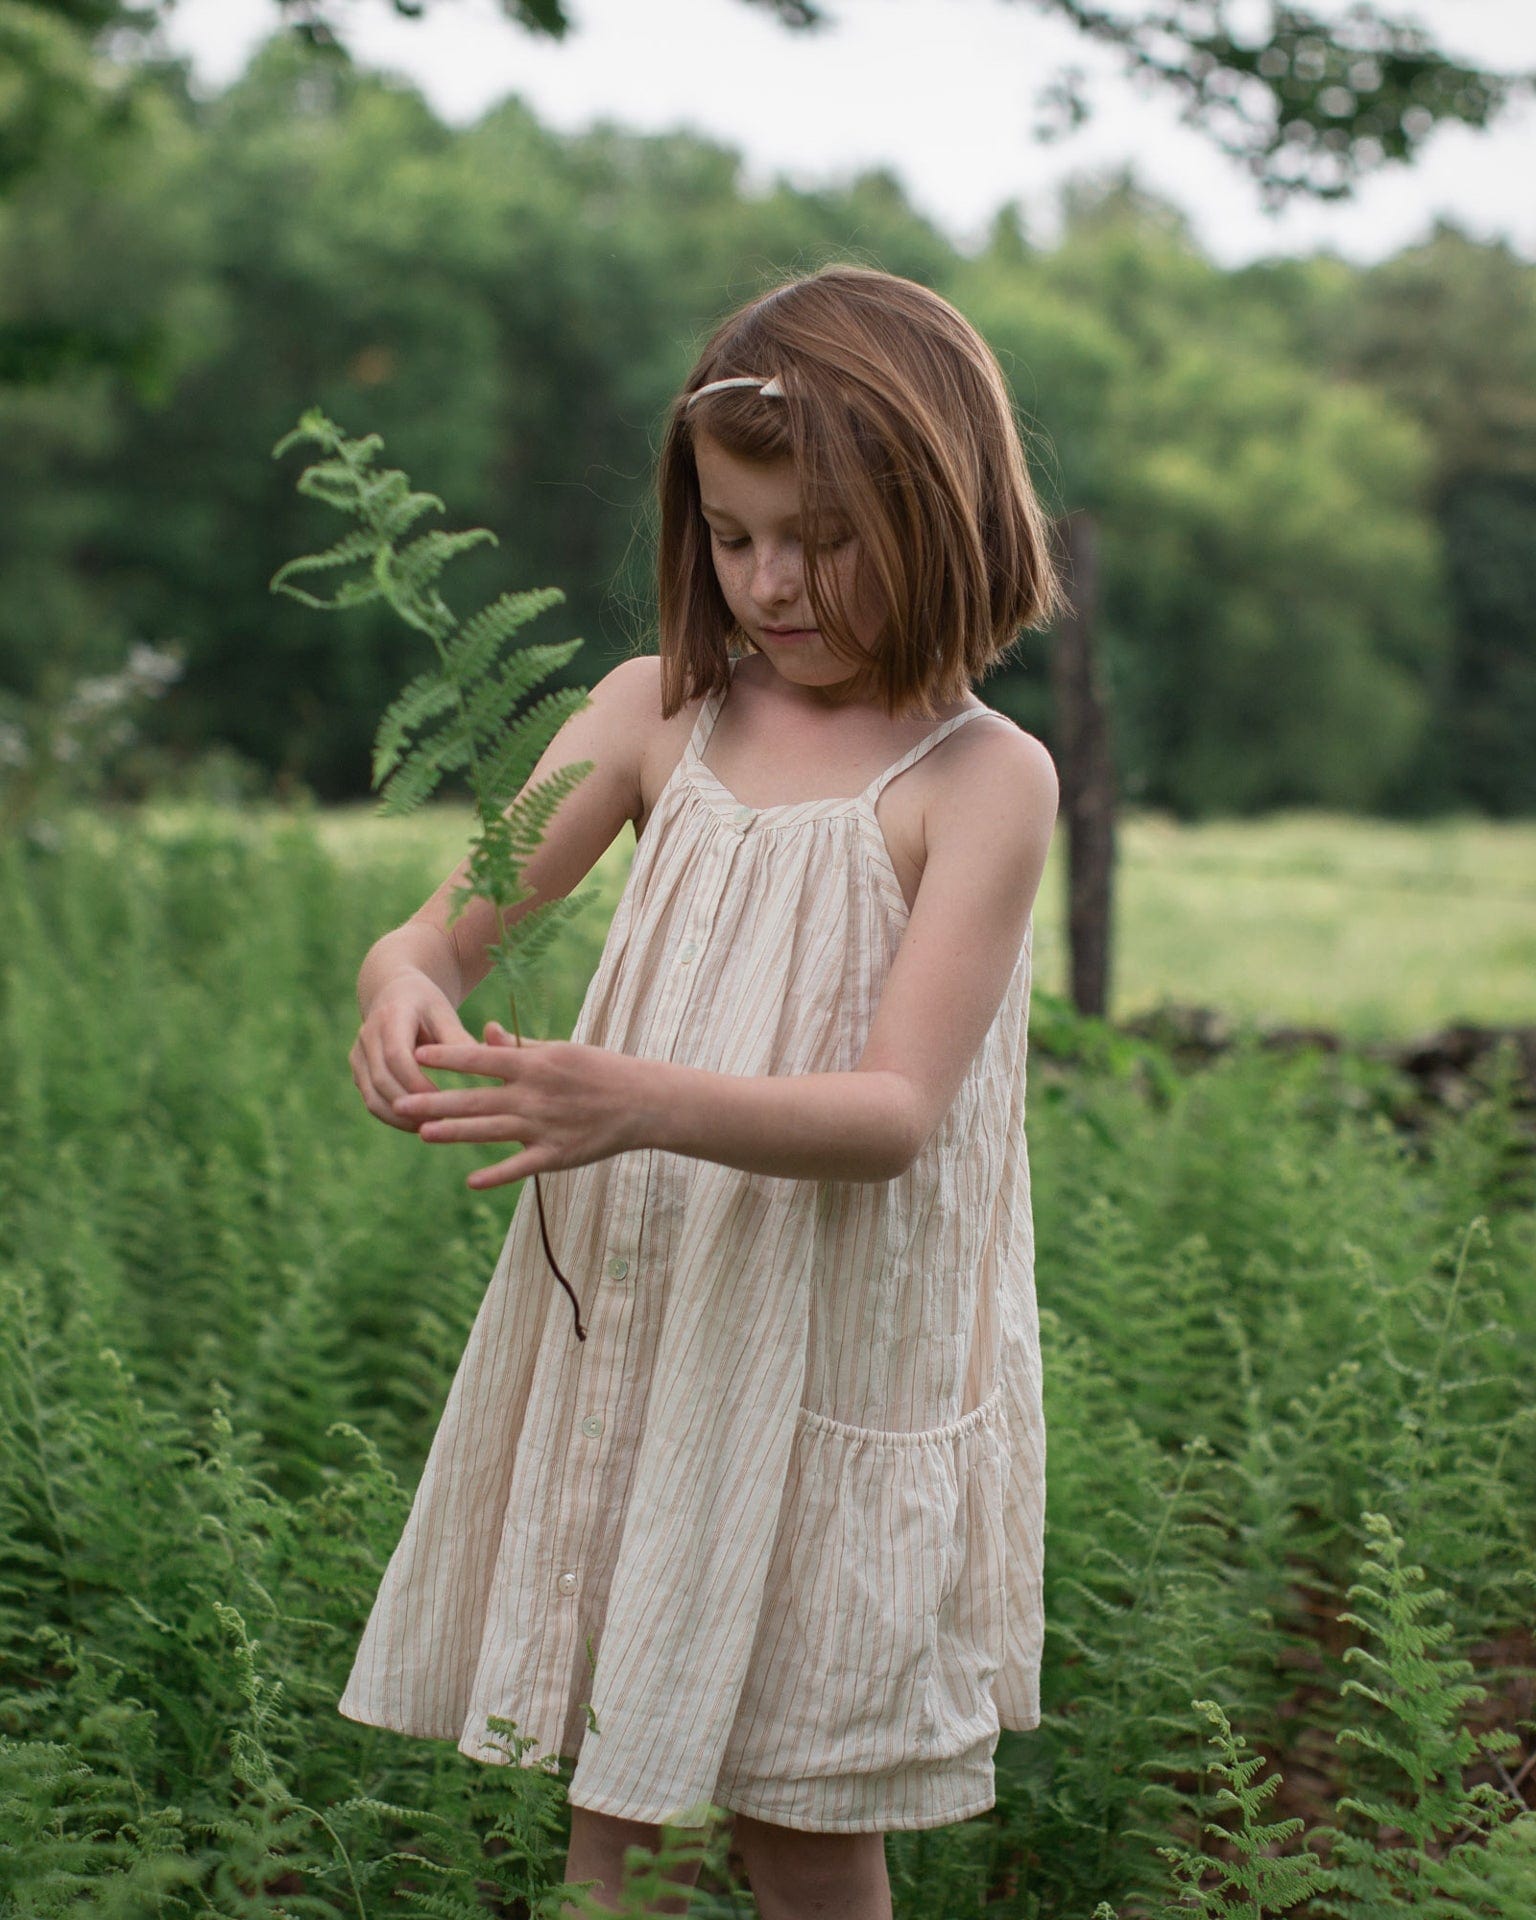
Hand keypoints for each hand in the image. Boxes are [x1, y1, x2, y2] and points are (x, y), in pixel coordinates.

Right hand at [351, 972, 475, 1131]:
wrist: (395, 995)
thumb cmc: (427, 1006)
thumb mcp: (445, 1014)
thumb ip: (458, 1039)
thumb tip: (484, 1063)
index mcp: (391, 1016)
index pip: (396, 1055)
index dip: (415, 1081)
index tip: (441, 1099)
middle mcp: (367, 1034)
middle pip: (382, 1078)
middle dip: (410, 1104)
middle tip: (440, 1122)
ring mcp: (358, 1054)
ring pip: (372, 1095)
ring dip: (399, 1117)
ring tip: (431, 1128)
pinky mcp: (358, 1070)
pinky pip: (370, 1100)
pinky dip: (391, 1116)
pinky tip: (417, 1124)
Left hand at [398, 1019, 651, 1188]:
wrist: (642, 1101)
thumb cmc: (599, 1070)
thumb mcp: (558, 1050)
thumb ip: (517, 1046)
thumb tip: (483, 1031)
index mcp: (533, 1064)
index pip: (481, 1059)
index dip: (447, 1058)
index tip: (416, 1055)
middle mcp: (533, 1094)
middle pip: (476, 1098)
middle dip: (436, 1102)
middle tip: (400, 1104)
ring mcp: (544, 1126)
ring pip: (490, 1131)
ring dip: (455, 1132)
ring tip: (423, 1134)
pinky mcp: (556, 1154)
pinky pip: (521, 1166)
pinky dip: (497, 1174)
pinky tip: (471, 1181)